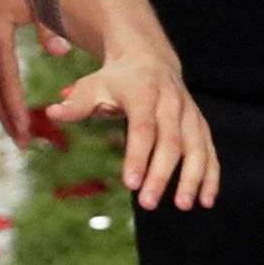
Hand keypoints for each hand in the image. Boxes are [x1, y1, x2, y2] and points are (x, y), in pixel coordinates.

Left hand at [43, 34, 216, 211]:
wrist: (149, 58)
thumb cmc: (115, 79)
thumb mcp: (93, 86)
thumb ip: (76, 104)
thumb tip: (53, 112)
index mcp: (144, 92)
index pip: (142, 127)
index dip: (138, 155)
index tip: (130, 184)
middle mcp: (172, 102)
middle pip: (170, 141)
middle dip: (162, 173)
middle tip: (148, 203)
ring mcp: (189, 113)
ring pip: (196, 146)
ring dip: (193, 177)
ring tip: (183, 206)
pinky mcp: (200, 125)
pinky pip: (209, 150)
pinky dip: (210, 175)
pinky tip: (206, 200)